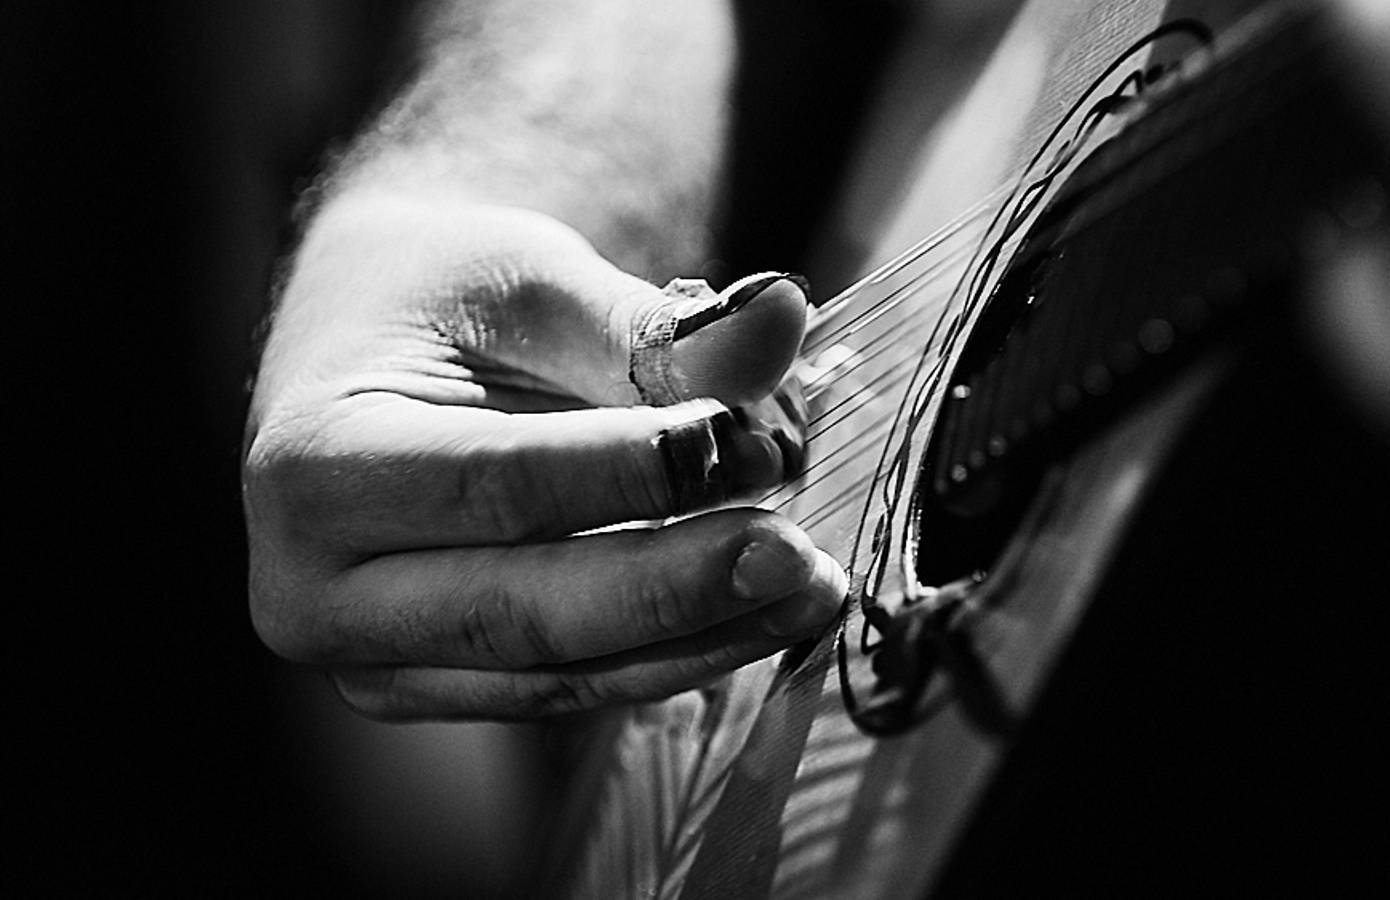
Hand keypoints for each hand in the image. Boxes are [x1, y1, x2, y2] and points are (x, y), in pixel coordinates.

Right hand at [244, 192, 846, 719]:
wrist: (375, 351)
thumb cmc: (445, 301)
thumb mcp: (539, 280)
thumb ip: (654, 322)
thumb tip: (782, 313)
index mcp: (312, 465)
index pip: (495, 485)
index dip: (631, 475)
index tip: (750, 447)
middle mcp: (316, 589)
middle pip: (523, 611)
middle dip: (677, 588)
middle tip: (799, 556)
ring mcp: (376, 661)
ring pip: (561, 675)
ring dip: (703, 638)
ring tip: (813, 587)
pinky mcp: (441, 689)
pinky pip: (574, 688)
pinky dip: (679, 653)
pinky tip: (768, 614)